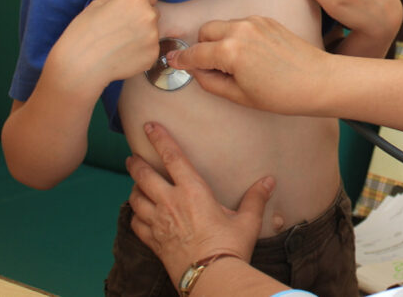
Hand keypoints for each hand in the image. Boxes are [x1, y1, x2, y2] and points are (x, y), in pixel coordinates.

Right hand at [46, 0, 158, 88]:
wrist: (80, 66)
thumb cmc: (82, 33)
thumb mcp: (93, 8)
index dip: (137, 3)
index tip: (126, 11)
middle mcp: (149, 15)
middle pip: (152, 13)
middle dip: (141, 19)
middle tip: (120, 29)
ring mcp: (153, 37)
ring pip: (152, 33)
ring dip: (142, 36)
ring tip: (119, 44)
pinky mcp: (153, 55)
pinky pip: (150, 50)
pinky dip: (140, 52)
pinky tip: (122, 56)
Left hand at [126, 123, 273, 285]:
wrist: (211, 277)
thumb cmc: (230, 246)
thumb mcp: (247, 220)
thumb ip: (256, 198)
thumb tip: (269, 181)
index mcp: (193, 191)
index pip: (172, 157)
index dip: (159, 138)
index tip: (149, 126)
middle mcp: (170, 202)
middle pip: (144, 175)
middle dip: (136, 164)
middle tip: (133, 157)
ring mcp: (158, 222)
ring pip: (135, 198)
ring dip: (134, 189)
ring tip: (136, 184)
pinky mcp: (153, 241)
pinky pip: (136, 223)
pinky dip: (135, 215)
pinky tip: (140, 214)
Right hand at [166, 15, 331, 113]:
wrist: (318, 81)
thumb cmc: (282, 94)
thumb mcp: (239, 96)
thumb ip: (210, 82)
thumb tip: (196, 71)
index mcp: (230, 51)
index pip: (194, 53)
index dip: (180, 60)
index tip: (171, 61)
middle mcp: (240, 30)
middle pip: (205, 32)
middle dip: (202, 47)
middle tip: (210, 66)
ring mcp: (255, 22)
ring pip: (223, 25)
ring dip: (219, 39)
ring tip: (234, 62)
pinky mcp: (267, 20)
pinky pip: (241, 24)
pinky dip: (237, 35)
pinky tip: (250, 54)